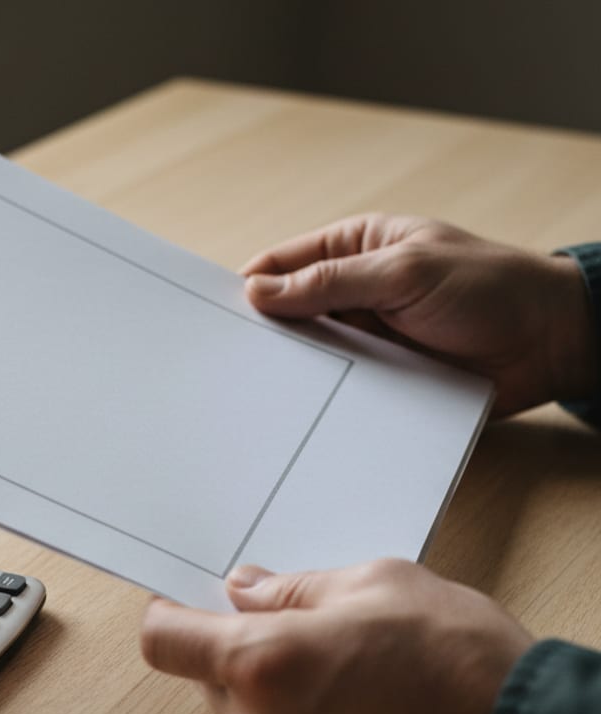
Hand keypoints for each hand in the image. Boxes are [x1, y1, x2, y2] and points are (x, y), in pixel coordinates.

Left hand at [140, 560, 532, 713]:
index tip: (181, 597)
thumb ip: (291, 589)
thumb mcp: (373, 583)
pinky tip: (352, 698)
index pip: (164, 641)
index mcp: (260, 662)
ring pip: (243, 711)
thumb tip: (244, 589)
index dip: (167, 612)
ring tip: (337, 659)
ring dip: (268, 683)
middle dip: (232, 644)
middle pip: (204, 676)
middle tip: (287, 618)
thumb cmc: (457, 657)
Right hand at [241, 214, 594, 416]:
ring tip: (258, 393)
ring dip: (294, 371)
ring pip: (311, 355)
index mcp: (355, 249)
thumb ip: (331, 281)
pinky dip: (322, 398)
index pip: (282, 265)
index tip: (217, 316)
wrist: (551, 343)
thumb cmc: (490, 288)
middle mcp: (354, 292)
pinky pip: (339, 388)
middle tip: (229, 363)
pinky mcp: (380, 377)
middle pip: (289, 314)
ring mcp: (366, 337)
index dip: (247, 287)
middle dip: (264, 335)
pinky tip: (300, 411)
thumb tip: (260, 290)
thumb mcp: (405, 273)